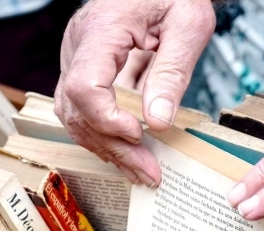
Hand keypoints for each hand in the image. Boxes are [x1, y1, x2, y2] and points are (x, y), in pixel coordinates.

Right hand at [55, 0, 215, 185]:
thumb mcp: (188, 26)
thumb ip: (172, 73)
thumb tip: (157, 123)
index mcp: (102, 29)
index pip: (83, 86)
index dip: (107, 120)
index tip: (139, 134)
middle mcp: (78, 44)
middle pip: (77, 110)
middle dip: (114, 147)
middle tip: (149, 173)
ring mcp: (76, 57)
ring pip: (74, 116)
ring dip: (107, 148)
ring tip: (142, 171)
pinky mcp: (84, 67)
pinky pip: (83, 109)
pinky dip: (104, 135)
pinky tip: (130, 153)